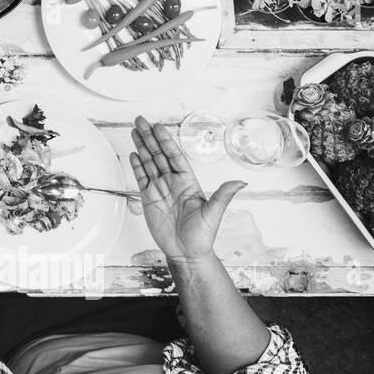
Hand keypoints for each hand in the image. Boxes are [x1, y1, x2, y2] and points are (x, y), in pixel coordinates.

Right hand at [130, 116, 245, 268]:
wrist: (187, 253)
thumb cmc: (202, 236)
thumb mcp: (214, 214)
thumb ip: (223, 195)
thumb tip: (240, 182)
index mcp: (188, 182)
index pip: (175, 156)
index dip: (166, 141)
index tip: (158, 127)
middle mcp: (173, 182)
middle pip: (159, 154)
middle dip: (149, 137)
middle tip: (140, 121)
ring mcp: (160, 189)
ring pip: (148, 163)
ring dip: (141, 146)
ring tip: (134, 131)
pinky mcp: (149, 199)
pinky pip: (141, 178)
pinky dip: (136, 166)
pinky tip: (133, 154)